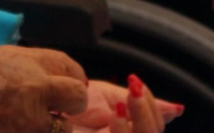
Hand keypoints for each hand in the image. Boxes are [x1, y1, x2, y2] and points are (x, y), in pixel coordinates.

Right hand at [0, 45, 88, 132]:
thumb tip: (31, 81)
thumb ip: (15, 70)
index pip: (65, 64)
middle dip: (73, 102)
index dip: (72, 76)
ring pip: (63, 126)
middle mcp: (34, 85)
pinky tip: (21, 131)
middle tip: (62, 109)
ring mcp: (31, 117)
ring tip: (34, 125)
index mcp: (21, 59)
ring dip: (54, 127)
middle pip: (77, 93)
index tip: (71, 84)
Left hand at [67, 77, 182, 131]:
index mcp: (127, 130)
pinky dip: (124, 131)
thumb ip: (139, 104)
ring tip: (124, 101)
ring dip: (141, 120)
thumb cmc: (66, 104)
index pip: (155, 127)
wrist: (37, 107)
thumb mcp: (106, 98)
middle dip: (150, 113)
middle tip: (134, 89)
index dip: (155, 108)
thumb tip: (176, 109)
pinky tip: (114, 115)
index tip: (137, 85)